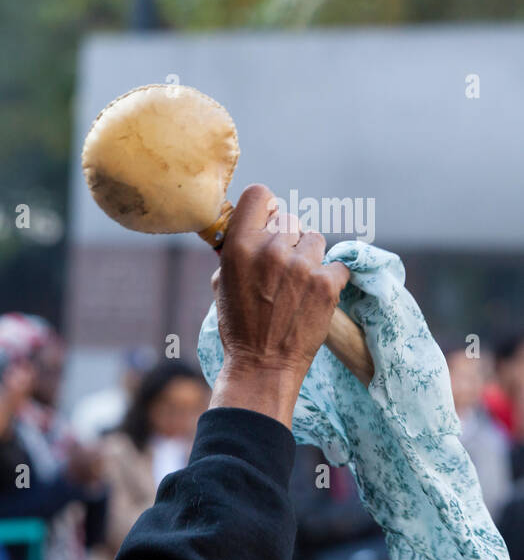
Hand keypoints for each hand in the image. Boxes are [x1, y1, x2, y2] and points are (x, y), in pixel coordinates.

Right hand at [209, 184, 349, 427]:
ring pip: (316, 239)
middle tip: (282, 268)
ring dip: (309, 258)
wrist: (263, 365)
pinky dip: (330, 278)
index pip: (259, 194)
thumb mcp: (222, 283)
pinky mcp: (328, 284)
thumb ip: (237, 251)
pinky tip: (315, 296)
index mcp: (239, 246)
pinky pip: (338, 264)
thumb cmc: (239, 326)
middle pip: (290, 219)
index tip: (266, 223)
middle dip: (288, 239)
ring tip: (298, 285)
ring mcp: (302, 266)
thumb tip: (254, 229)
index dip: (265, 207)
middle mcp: (271, 250)